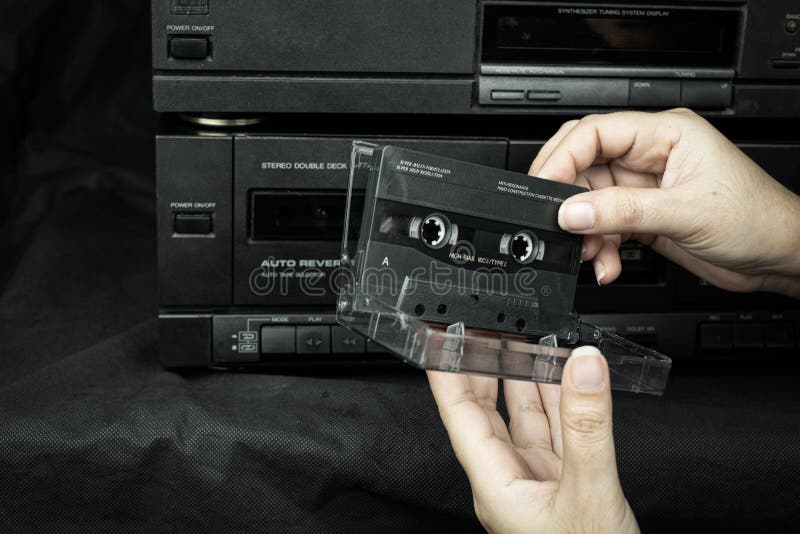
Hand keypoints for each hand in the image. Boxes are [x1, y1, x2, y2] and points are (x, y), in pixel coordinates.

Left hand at [427, 347, 638, 533]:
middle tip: (484, 329)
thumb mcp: (588, 493)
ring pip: (524, 419)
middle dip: (483, 367)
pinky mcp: (566, 486)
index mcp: (494, 483)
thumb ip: (586, 427)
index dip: (446, 372)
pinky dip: (559, 402)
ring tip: (524, 341)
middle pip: (486, 411)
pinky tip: (563, 379)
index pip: (458, 414)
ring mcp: (538, 483)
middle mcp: (509, 479)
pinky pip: (557, 433)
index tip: (438, 339)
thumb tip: (582, 366)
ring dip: (524, 380)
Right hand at [529, 108, 799, 296]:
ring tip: (593, 254)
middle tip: (554, 221)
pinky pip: (602, 227)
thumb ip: (622, 212)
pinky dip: (598, 248)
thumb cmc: (756, 218)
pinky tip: (607, 263)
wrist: (780, 256)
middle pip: (584, 166)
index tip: (544, 187)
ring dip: (585, 232)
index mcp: (664, 134)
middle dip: (566, 197)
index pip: (595, 133)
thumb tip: (571, 212)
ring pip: (589, 202)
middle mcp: (649, 157)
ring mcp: (643, 188)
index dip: (563, 157)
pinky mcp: (642, 217)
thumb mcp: (684, 212)